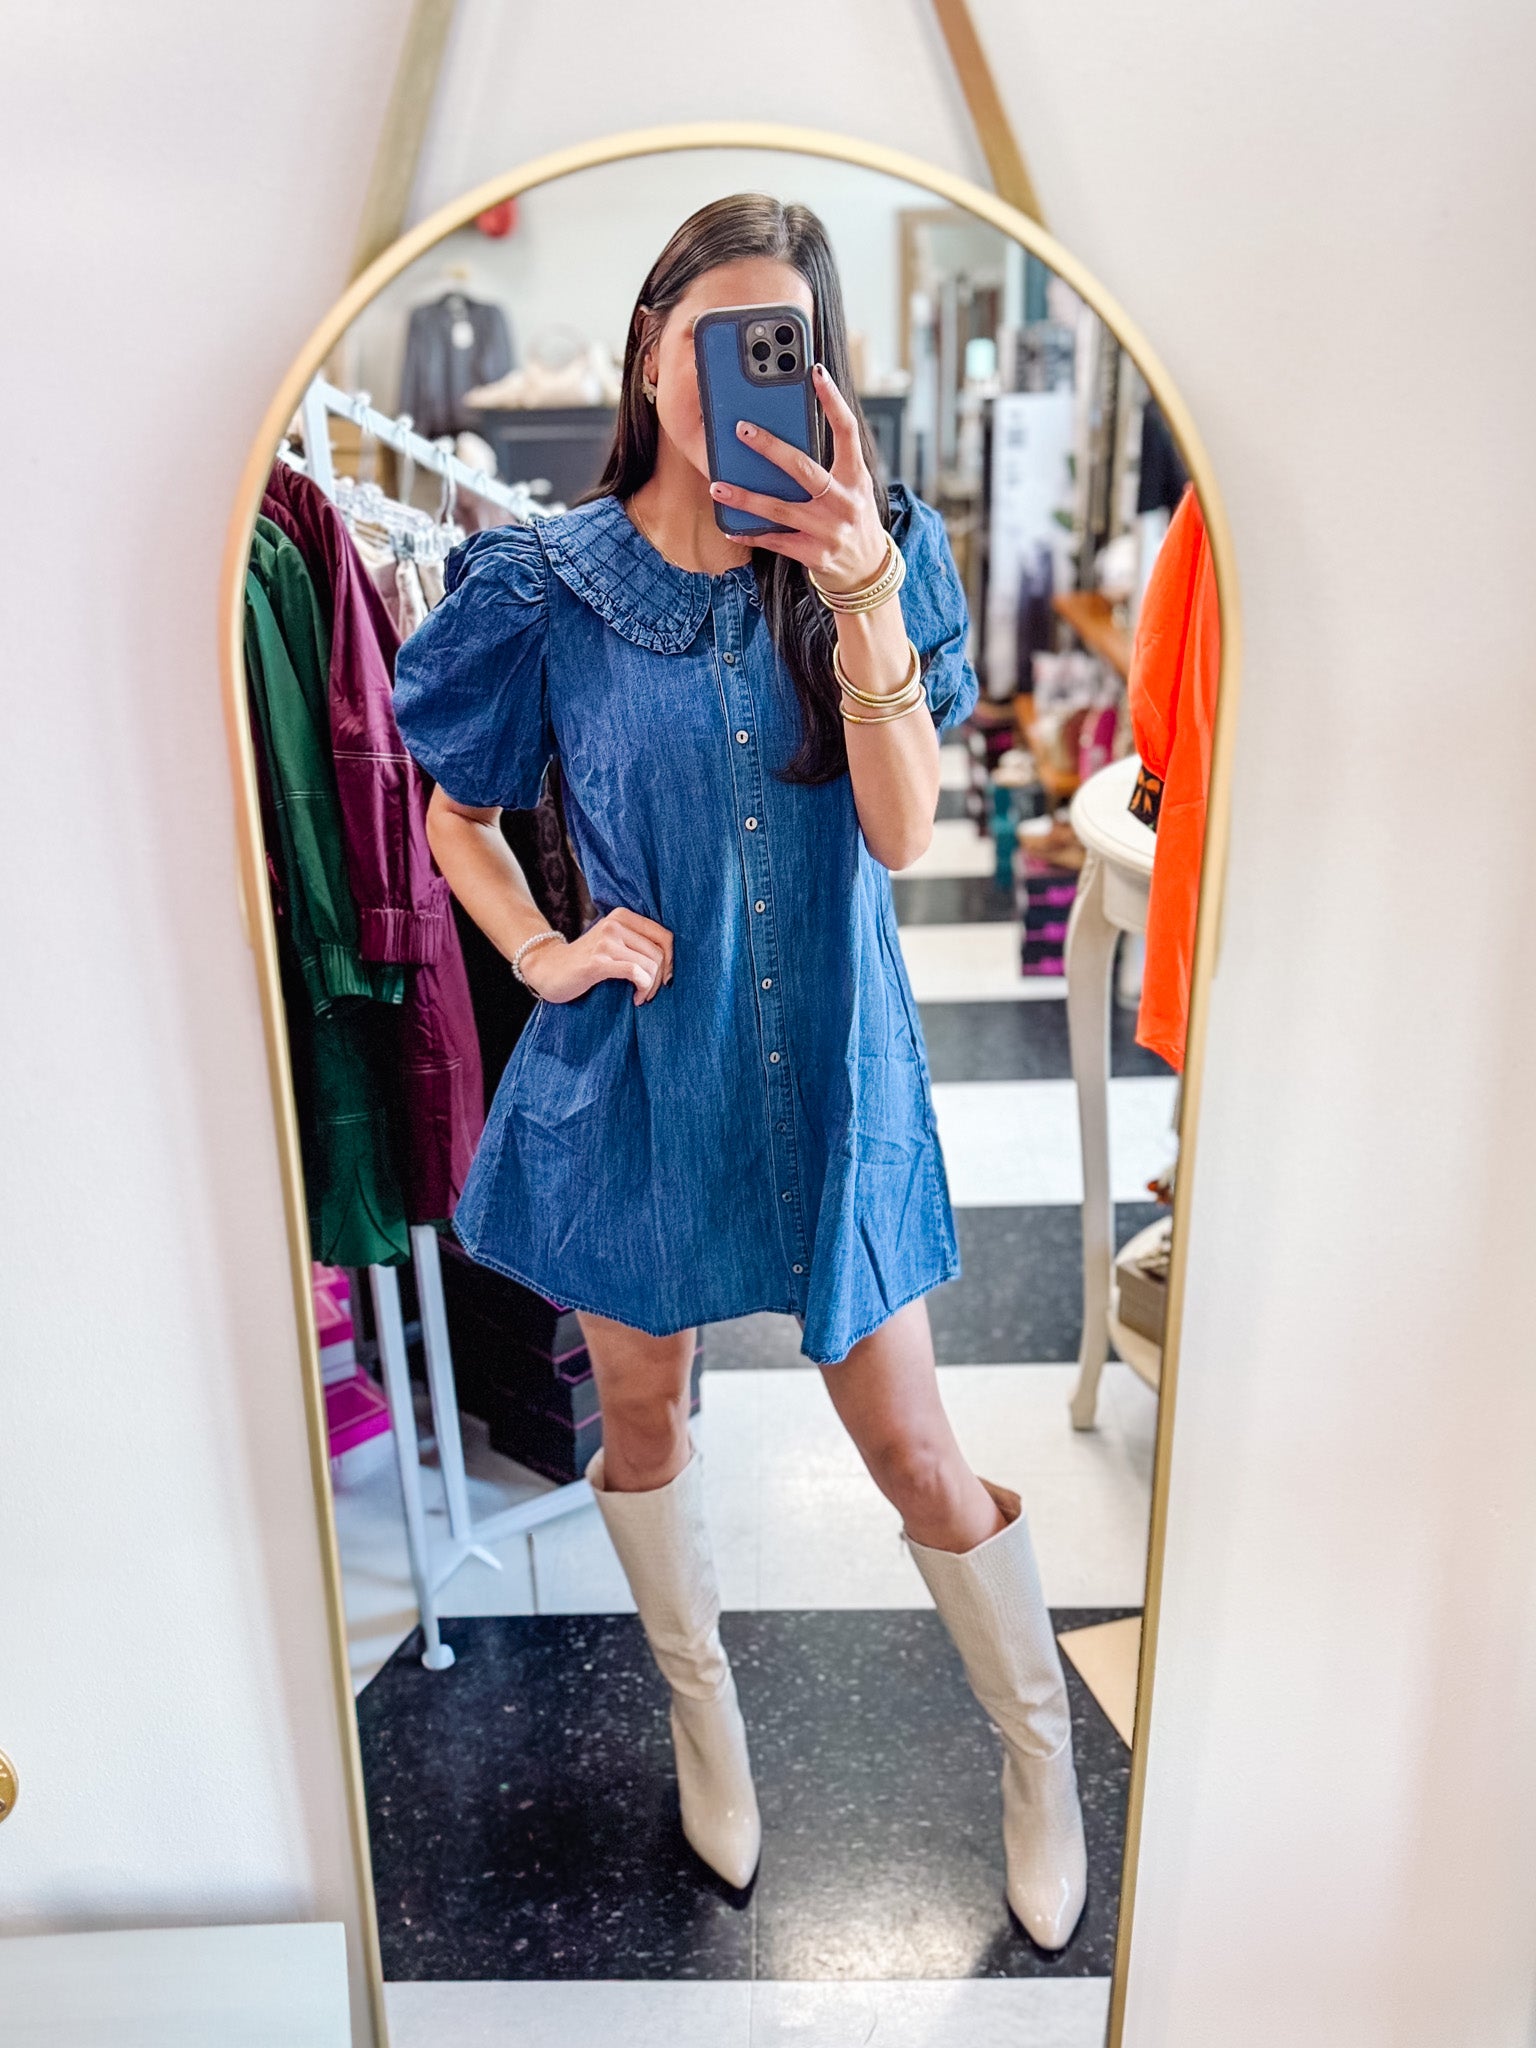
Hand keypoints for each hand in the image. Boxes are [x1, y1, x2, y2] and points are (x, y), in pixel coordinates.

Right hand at [520, 907, 673, 1005]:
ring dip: (651, 987)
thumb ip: (637, 943)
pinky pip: (635, 972)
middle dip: (661, 978)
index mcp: (622, 916)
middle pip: (659, 952)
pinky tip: (636, 998)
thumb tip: (672, 961)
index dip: (672, 960)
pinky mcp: (598, 962)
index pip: (664, 935)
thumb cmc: (586, 960)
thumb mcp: (613, 943)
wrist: (548, 969)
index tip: (666, 978)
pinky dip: (642, 988)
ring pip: (650, 964)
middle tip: (651, 993)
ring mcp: (606, 942)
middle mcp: (614, 924)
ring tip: (642, 997)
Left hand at [709, 363, 888, 590]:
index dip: (833, 400)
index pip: (847, 431)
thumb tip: (787, 431)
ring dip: (746, 498)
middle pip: (804, 469)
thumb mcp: (852, 487)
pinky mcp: (814, 554)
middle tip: (741, 429)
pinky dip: (751, 534)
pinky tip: (729, 526)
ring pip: (781, 509)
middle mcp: (845, 502)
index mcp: (856, 477)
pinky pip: (776, 542)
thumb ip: (829, 463)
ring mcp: (830, 530)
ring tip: (717, 487)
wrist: (866, 570)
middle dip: (771, 448)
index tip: (816, 372)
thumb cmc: (851, 518)